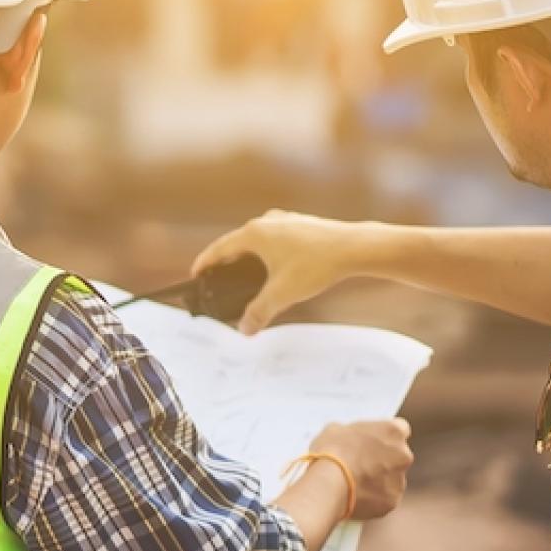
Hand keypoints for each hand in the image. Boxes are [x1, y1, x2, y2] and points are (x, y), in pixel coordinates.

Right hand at [191, 210, 374, 333]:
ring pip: (257, 239)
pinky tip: (278, 268)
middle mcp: (266, 222)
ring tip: (247, 276)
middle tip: (220, 279)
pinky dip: (268, 253)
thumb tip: (244, 330)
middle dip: (227, 262)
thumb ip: (259, 312)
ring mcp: (284, 220)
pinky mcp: (301, 224)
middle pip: (237, 243)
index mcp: (253, 234)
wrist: (354, 247)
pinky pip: (275, 238)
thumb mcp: (283, 293)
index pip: (219, 248)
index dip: (205, 263)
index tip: (196, 274)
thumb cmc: (316, 265)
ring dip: (249, 257)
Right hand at [308, 418, 412, 519]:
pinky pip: (384, 498)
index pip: (400, 429)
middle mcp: (403, 455)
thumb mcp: (336, 430)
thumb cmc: (331, 451)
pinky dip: (373, 498)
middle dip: (384, 459)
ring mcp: (400, 480)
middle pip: (398, 455)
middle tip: (362, 463)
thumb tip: (350, 439)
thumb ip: (352, 433)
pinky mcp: (392, 502)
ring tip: (353, 483)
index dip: (385, 435)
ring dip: (378, 480)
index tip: (374, 441)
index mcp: (393, 432)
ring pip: (392, 479)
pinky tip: (354, 496)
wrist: (327, 485)